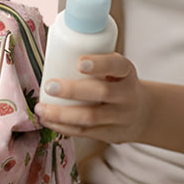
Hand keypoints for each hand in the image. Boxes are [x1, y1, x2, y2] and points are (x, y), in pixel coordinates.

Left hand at [36, 52, 151, 143]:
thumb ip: (94, 59)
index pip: (116, 65)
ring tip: (41, 108)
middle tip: (50, 86)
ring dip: (62, 114)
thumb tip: (55, 49)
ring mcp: (120, 117)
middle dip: (72, 90)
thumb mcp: (116, 67)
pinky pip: (85, 132)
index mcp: (127, 72)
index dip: (98, 64)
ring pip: (90, 117)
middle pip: (101, 93)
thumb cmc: (118, 82)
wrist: (143, 113)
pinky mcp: (110, 134)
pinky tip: (47, 120)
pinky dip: (63, 127)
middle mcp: (127, 95)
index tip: (79, 63)